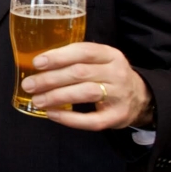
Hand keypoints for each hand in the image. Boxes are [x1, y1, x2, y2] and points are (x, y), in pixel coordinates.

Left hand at [20, 42, 153, 130]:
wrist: (141, 98)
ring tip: (37, 100)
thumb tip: (38, 64)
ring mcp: (119, 95)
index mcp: (110, 55)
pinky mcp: (118, 117)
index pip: (84, 51)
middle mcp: (117, 72)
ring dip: (57, 96)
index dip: (59, 56)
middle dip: (50, 79)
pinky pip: (91, 120)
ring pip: (85, 93)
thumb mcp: (99, 60)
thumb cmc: (108, 75)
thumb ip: (75, 58)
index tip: (37, 63)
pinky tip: (52, 114)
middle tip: (28, 85)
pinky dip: (69, 118)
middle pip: (80, 73)